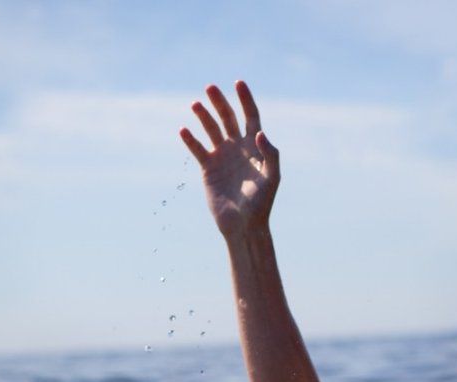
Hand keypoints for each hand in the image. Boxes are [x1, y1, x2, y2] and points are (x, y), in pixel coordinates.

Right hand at [180, 81, 278, 236]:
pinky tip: (184, 130)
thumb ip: (269, 154)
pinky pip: (198, 149)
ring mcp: (223, 157)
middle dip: (220, 102)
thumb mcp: (272, 178)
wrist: (244, 224)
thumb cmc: (262, 202)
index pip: (251, 117)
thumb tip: (260, 133)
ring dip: (204, 116)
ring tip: (196, 103)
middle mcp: (238, 148)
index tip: (238, 82)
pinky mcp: (209, 169)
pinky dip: (191, 139)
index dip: (245, 99)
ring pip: (212, 130)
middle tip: (210, 87)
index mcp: (256, 147)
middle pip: (228, 118)